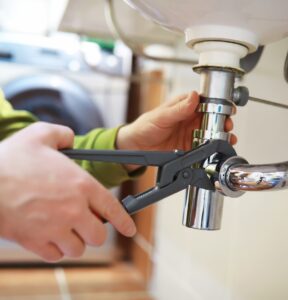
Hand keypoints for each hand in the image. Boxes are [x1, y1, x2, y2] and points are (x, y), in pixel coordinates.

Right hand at [0, 123, 135, 261]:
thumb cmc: (11, 159)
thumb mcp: (41, 134)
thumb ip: (63, 134)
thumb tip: (71, 139)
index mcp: (81, 185)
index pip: (112, 209)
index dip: (124, 221)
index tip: (130, 228)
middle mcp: (73, 210)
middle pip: (99, 235)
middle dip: (95, 230)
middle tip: (88, 222)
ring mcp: (54, 228)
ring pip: (78, 248)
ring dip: (76, 240)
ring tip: (68, 228)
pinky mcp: (34, 241)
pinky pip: (55, 255)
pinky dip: (57, 248)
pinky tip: (51, 235)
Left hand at [117, 91, 236, 152]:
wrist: (137, 146)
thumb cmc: (145, 126)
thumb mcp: (161, 116)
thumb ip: (178, 109)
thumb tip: (194, 96)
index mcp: (183, 106)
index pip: (205, 102)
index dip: (217, 104)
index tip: (226, 108)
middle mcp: (189, 118)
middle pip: (212, 118)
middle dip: (223, 121)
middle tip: (228, 125)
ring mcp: (190, 132)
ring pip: (210, 132)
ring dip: (220, 135)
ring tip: (228, 138)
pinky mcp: (189, 146)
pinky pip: (203, 146)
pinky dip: (212, 148)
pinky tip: (218, 149)